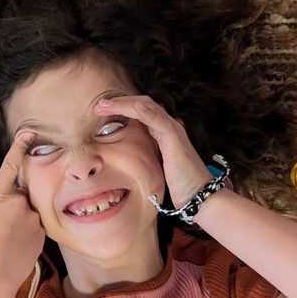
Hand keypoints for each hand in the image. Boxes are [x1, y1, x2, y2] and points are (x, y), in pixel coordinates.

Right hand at [0, 131, 45, 291]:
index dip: (20, 147)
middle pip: (20, 195)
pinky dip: (28, 233)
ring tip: (7, 241)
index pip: (11, 166)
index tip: (29, 134)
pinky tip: (16, 247)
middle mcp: (19, 204)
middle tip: (0, 227)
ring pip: (30, 212)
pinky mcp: (43, 234)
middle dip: (13, 205)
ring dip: (22, 220)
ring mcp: (34, 219)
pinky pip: (38, 227)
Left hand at [94, 95, 213, 208]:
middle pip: (141, 105)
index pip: (140, 111)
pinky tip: (134, 107)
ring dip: (124, 104)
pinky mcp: (176, 140)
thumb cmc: (179, 184)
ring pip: (147, 108)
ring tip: (104, 105)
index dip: (120, 108)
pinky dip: (147, 112)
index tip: (100, 112)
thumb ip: (146, 155)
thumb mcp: (156, 166)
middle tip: (98, 106)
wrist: (198, 195)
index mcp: (162, 132)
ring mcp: (173, 131)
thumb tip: (129, 156)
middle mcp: (168, 127)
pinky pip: (160, 121)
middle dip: (119, 103)